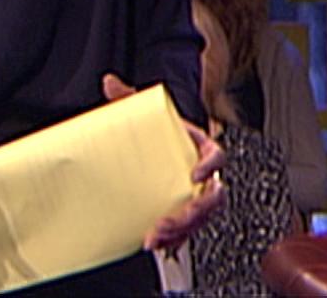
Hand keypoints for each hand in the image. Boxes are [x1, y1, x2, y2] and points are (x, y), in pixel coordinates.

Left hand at [101, 73, 225, 250]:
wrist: (162, 146)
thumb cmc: (161, 132)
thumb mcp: (148, 114)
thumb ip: (131, 99)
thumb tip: (109, 82)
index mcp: (200, 148)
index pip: (216, 156)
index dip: (210, 165)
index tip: (195, 173)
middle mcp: (203, 175)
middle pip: (210, 199)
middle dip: (190, 215)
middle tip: (165, 223)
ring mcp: (196, 195)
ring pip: (200, 219)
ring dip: (180, 231)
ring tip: (156, 238)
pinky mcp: (186, 211)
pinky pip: (187, 229)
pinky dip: (174, 240)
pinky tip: (159, 244)